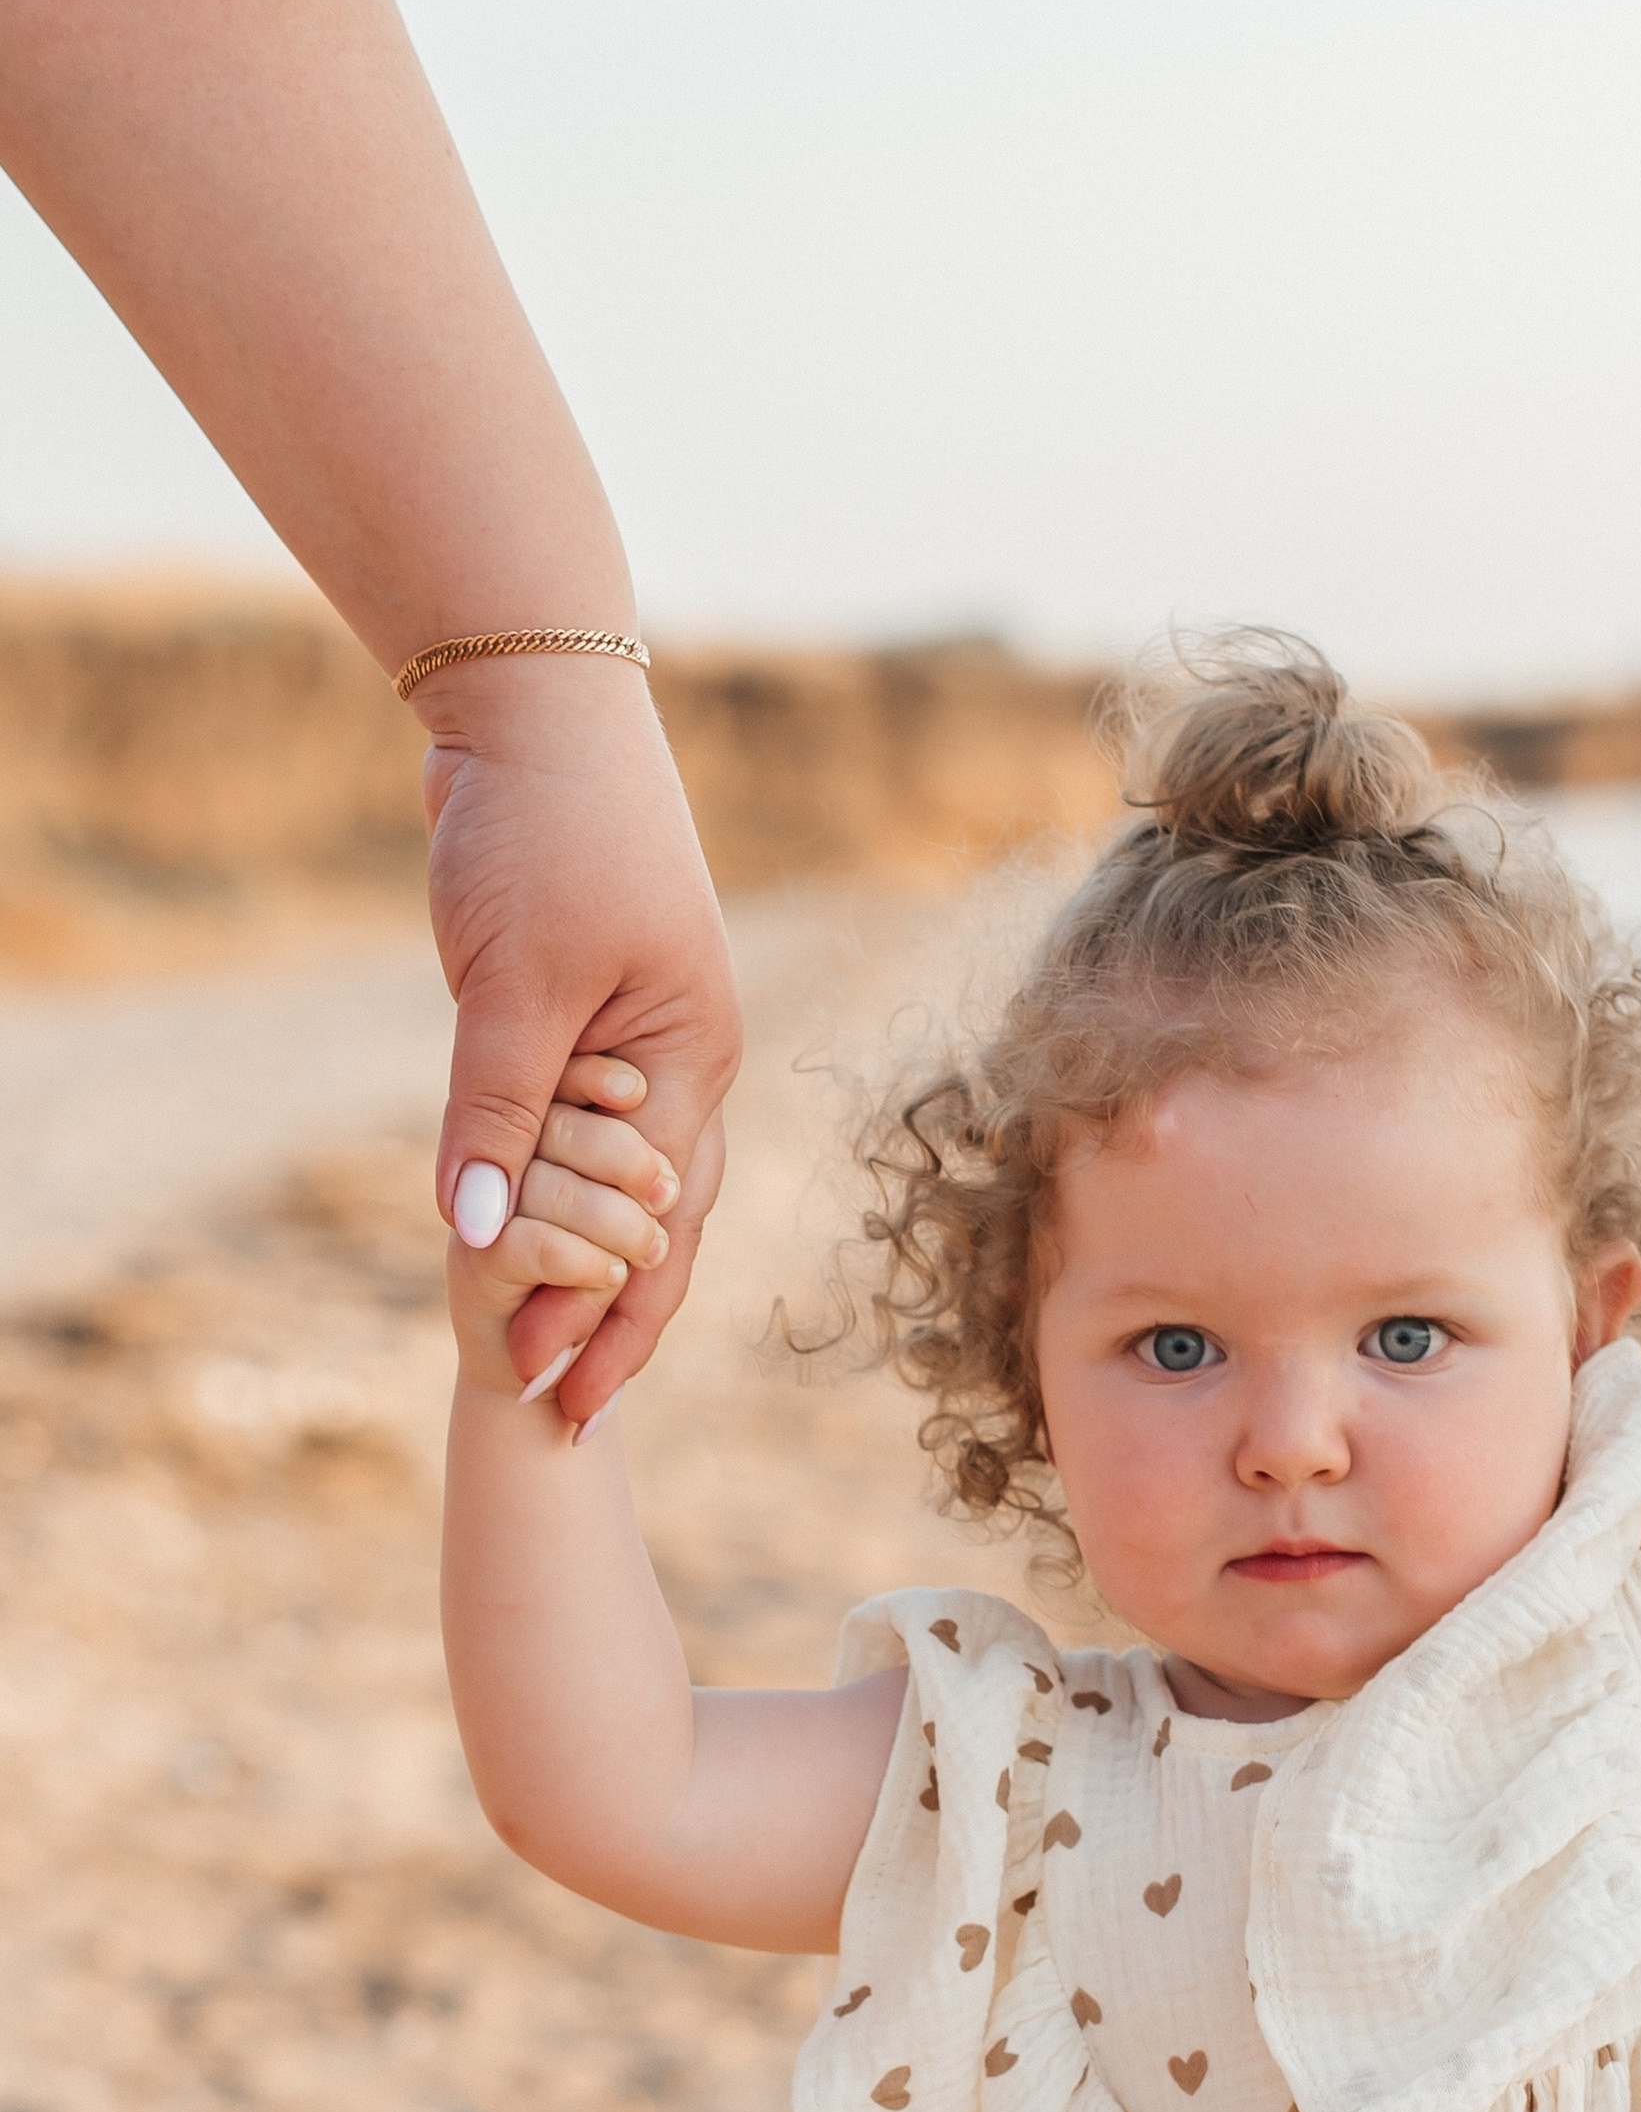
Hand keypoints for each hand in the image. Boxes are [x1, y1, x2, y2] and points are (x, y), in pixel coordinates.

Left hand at [419, 651, 741, 1428]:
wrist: (534, 705)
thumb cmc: (544, 830)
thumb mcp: (514, 982)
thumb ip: (495, 1114)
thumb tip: (476, 1239)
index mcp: (691, 1062)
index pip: (658, 1225)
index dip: (607, 1315)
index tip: (553, 1393)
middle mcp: (681, 1064)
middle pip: (659, 1224)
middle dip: (609, 1315)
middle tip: (555, 1406)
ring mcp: (638, 1039)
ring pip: (621, 1182)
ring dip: (581, 1261)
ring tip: (539, 1345)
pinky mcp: (582, 1010)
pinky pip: (572, 1129)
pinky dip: (550, 1190)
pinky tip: (514, 1234)